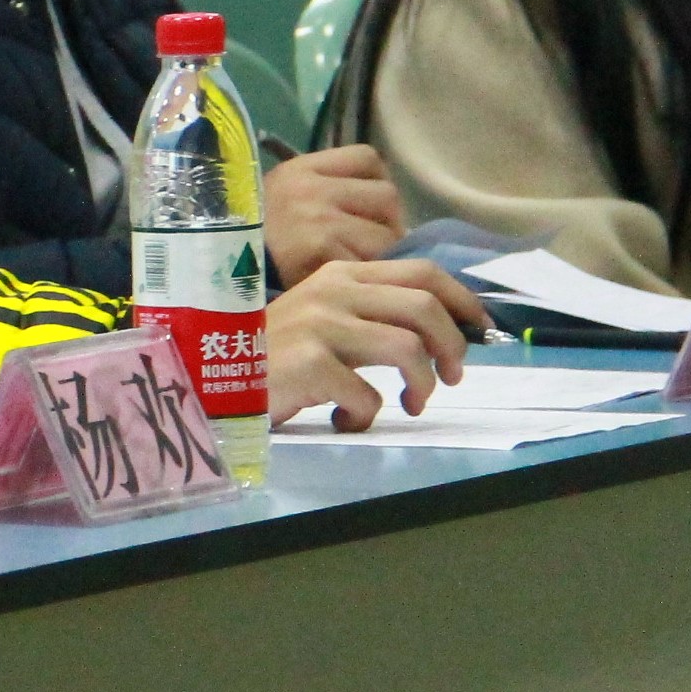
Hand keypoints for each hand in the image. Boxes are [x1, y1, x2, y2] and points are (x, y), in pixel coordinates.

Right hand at [260, 144, 405, 283]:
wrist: (221, 278)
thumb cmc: (260, 243)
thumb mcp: (285, 199)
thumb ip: (329, 191)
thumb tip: (389, 212)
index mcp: (300, 168)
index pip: (368, 160)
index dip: (375, 185)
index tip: (367, 209)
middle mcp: (309, 188)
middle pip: (386, 196)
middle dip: (387, 223)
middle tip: (370, 245)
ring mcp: (317, 219)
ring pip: (387, 233)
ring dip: (382, 253)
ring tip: (359, 265)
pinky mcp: (322, 253)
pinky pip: (371, 263)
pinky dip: (366, 275)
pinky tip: (347, 282)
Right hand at [266, 260, 490, 431]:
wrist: (209, 373)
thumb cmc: (272, 352)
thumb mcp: (321, 316)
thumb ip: (367, 312)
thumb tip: (438, 333)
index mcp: (342, 274)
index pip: (422, 272)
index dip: (463, 301)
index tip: (481, 331)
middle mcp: (334, 291)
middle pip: (424, 308)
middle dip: (452, 347)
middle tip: (450, 378)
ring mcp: (321, 325)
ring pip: (408, 348)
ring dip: (422, 385)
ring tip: (411, 404)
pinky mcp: (310, 363)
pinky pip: (368, 394)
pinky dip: (366, 416)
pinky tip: (346, 419)